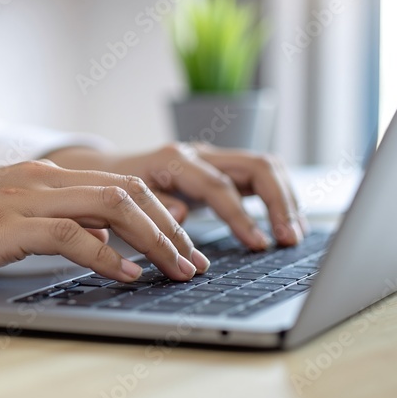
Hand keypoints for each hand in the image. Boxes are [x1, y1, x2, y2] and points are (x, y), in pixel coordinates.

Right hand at [0, 160, 208, 281]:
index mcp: (46, 174)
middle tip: (196, 260)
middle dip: (172, 227)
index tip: (185, 242)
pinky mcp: (7, 225)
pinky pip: (72, 236)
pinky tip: (127, 276)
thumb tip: (102, 244)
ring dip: (155, 239)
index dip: (162, 212)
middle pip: (130, 191)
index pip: (121, 184)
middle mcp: (44, 179)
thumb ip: (56, 223)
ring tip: (178, 269)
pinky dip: (108, 257)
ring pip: (112, 207)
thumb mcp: (8, 216)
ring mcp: (26, 198)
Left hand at [46, 144, 306, 250]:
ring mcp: (213, 158)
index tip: (259, 244)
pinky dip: (277, 198)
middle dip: (278, 202)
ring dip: (286, 199)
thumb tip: (183, 214)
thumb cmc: (110, 190)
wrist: (102, 171)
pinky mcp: (220, 169)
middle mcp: (199, 153)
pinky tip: (286, 224)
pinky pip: (259, 176)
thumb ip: (152, 205)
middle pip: (256, 165)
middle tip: (289, 238)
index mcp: (174, 160)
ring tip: (294, 234)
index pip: (219, 185)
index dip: (241, 216)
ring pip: (264, 167)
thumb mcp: (122, 200)